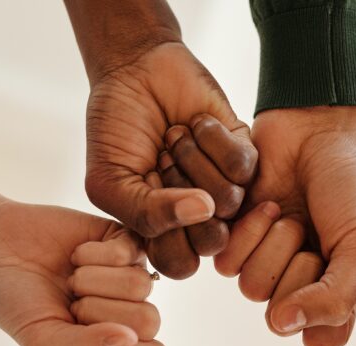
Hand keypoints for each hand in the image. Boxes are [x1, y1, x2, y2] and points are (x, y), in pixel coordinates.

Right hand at [0, 201, 166, 345]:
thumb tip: (129, 339)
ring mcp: (130, 275)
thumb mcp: (41, 339)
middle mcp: (129, 312)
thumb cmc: (15, 302)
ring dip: (92, 280)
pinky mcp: (125, 240)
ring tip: (70, 279)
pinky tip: (75, 255)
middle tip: (70, 302)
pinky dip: (92, 254)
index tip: (82, 335)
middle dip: (98, 311)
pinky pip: (129, 251)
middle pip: (149, 321)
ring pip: (139, 285)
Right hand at [83, 42, 256, 276]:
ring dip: (193, 161)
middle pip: (212, 241)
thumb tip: (204, 211)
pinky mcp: (245, 156)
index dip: (165, 232)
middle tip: (159, 162)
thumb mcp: (110, 180)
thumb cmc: (115, 130)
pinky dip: (212, 139)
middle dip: (178, 195)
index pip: (180, 265)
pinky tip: (195, 124)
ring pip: (230, 203)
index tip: (142, 191)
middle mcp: (200, 218)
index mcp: (165, 234)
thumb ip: (144, 214)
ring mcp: (225, 187)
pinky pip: (244, 167)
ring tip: (174, 138)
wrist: (135, 70)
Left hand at [204, 106, 355, 345]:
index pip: (319, 338)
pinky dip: (246, 230)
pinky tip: (265, 202)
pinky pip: (225, 263)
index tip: (337, 263)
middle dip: (298, 265)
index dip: (324, 305)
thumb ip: (336, 298)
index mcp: (337, 293)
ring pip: (252, 288)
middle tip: (311, 227)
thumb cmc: (349, 183)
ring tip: (288, 211)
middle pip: (281, 314)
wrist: (316, 125)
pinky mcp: (233, 239)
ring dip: (272, 244)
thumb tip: (281, 327)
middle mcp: (299, 285)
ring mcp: (265, 262)